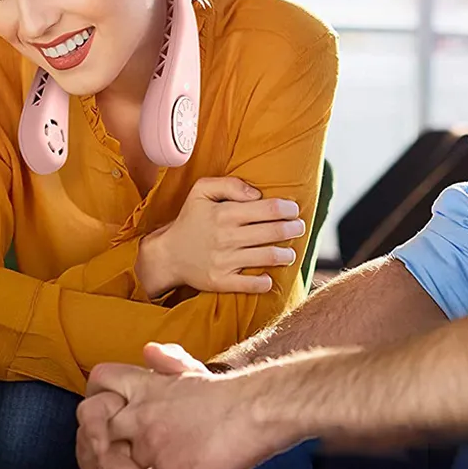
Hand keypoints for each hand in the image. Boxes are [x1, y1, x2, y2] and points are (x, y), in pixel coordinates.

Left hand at [78, 343, 297, 468]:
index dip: (93, 401)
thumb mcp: (194, 372)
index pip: (102, 380)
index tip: (94, 426)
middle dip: (89, 459)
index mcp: (150, 384)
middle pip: (95, 431)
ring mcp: (155, 439)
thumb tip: (149, 350)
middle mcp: (144, 410)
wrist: (261, 408)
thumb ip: (169, 364)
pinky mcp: (171, 467)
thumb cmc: (235, 395)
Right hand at [136, 177, 305, 296]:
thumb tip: (257, 194)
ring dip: (286, 254)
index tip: (294, 209)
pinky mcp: (220, 281)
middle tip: (299, 227)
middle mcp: (226, 237)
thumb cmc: (190, 219)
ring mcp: (224, 261)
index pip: (268, 209)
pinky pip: (250, 284)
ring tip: (290, 252)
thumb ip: (229, 184)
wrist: (168, 255)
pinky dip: (265, 282)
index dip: (288, 208)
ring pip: (268, 257)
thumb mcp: (201, 191)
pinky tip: (270, 277)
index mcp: (225, 213)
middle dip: (293, 228)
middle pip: (274, 232)